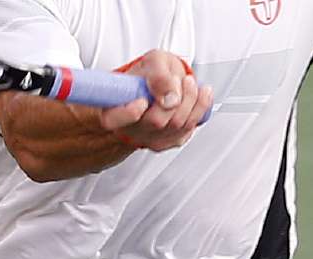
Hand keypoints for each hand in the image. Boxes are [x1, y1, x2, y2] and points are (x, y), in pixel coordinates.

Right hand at [97, 50, 214, 151]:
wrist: (160, 84)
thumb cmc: (151, 74)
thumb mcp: (153, 62)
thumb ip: (158, 74)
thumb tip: (170, 97)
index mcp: (114, 107)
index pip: (112, 119)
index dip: (128, 113)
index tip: (142, 101)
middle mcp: (129, 127)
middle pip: (156, 121)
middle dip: (176, 96)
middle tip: (180, 80)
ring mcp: (149, 138)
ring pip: (176, 126)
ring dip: (191, 100)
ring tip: (189, 83)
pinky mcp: (167, 142)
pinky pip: (187, 131)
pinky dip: (199, 109)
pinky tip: (199, 95)